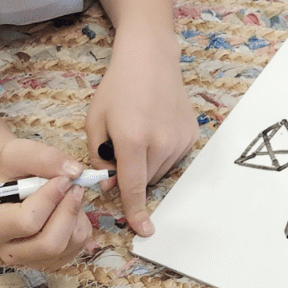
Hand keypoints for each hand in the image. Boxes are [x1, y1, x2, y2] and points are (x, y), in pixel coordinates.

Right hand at [0, 139, 92, 270]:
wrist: (14, 183)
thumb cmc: (12, 171)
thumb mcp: (18, 153)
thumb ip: (44, 158)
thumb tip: (74, 172)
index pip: (27, 222)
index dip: (51, 198)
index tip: (62, 179)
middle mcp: (9, 250)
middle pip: (49, 243)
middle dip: (68, 211)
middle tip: (75, 187)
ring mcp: (31, 260)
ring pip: (68, 245)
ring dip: (76, 215)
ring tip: (69, 195)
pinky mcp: (52, 261)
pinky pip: (78, 246)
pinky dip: (81, 224)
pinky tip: (68, 209)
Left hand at [85, 30, 197, 236]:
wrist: (150, 58)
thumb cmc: (118, 86)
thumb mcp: (96, 120)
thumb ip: (98, 157)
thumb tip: (108, 184)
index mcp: (132, 139)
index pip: (133, 186)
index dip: (135, 210)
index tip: (142, 230)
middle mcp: (160, 142)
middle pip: (145, 179)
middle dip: (132, 173)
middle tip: (122, 146)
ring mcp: (179, 139)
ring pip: (160, 170)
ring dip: (147, 163)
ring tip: (140, 131)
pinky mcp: (191, 135)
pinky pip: (173, 157)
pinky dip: (161, 152)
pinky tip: (155, 127)